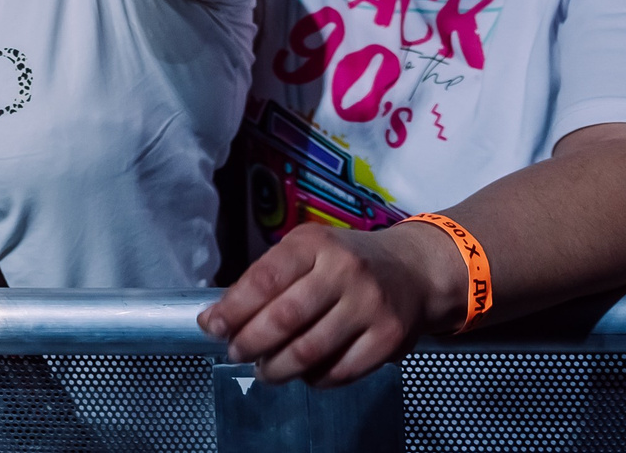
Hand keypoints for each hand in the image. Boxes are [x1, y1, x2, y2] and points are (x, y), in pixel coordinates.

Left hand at [199, 220, 459, 386]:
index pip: (264, 280)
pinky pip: (340, 371)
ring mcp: (369, 305)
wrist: (413, 270)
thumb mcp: (307, 250)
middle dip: (250, 343)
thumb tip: (219, 318)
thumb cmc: (345, 261)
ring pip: (310, 351)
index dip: (233, 309)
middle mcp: (344, 271)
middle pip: (284, 319)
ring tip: (265, 371)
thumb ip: (268, 277)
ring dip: (278, 368)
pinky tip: (304, 375)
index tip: (212, 327)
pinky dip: (315, 379)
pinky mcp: (389, 338)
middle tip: (236, 354)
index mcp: (314, 244)